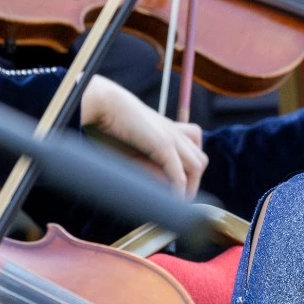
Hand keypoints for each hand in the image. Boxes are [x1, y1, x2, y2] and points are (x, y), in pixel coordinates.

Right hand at [80, 75, 206, 196]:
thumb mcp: (132, 147)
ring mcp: (171, 137)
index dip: (191, 171)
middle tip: (180, 196)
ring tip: (178, 200)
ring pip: (197, 165)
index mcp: (169, 129)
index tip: (180, 188)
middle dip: (194, 180)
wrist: (102, 103)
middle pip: (200, 159)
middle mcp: (175, 132)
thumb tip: (163, 183)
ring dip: (190, 186)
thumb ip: (147, 164)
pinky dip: (179, 188)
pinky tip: (173, 199)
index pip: (195, 149)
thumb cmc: (108, 125)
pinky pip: (178, 172)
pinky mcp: (163, 144)